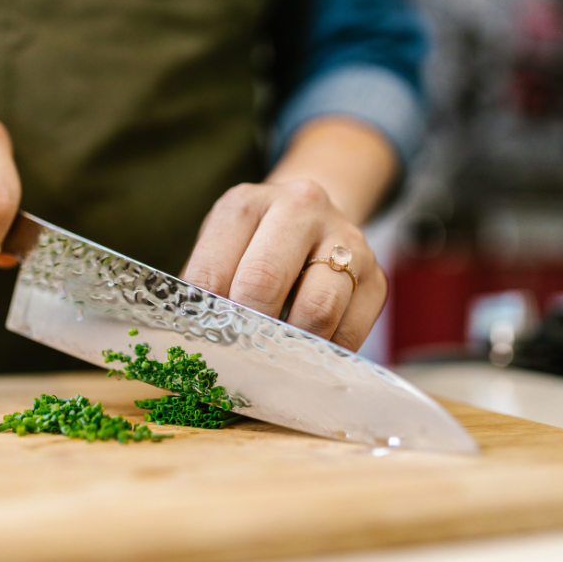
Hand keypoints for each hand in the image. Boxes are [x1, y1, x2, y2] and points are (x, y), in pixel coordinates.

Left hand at [182, 180, 386, 351]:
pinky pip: (349, 333)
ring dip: (289, 346)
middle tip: (238, 356)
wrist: (316, 221)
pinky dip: (323, 353)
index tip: (204, 346)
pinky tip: (306, 351)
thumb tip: (186, 348)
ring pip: (316, 311)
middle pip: (263, 283)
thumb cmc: (255, 246)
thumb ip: (204, 289)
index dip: (204, 318)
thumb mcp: (222, 250)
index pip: (211, 272)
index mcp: (246, 204)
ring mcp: (345, 240)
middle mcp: (300, 208)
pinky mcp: (377, 277)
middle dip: (246, 329)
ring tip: (273, 356)